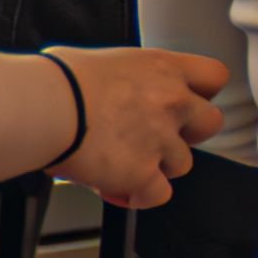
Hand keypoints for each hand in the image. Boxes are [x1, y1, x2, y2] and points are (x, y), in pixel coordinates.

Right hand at [42, 45, 227, 206]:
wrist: (42, 107)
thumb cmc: (56, 81)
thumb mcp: (101, 61)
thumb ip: (124, 77)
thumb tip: (108, 86)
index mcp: (163, 68)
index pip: (214, 76)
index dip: (203, 93)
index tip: (186, 101)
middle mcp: (172, 102)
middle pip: (210, 123)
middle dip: (188, 133)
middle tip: (157, 137)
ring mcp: (161, 139)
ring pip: (183, 164)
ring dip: (157, 167)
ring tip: (123, 163)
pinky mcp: (143, 173)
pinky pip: (158, 195)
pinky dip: (140, 196)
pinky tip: (118, 189)